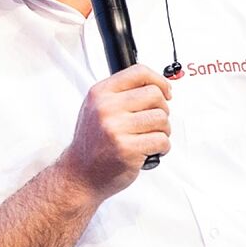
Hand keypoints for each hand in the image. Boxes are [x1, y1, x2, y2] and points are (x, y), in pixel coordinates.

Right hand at [58, 64, 171, 202]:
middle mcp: (106, 108)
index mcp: (100, 93)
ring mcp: (116, 129)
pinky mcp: (127, 149)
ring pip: (161, 118)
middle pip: (154, 95)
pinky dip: (162, 147)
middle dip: (162, 110)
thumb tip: (157, 86)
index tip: (166, 91)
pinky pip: (161, 140)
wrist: (80, 174)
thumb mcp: (96, 108)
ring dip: (163, 130)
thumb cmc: (93, 143)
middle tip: (155, 121)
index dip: (159, 81)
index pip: (139, 73)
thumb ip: (121, 94)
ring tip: (149, 137)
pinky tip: (150, 150)